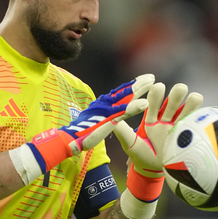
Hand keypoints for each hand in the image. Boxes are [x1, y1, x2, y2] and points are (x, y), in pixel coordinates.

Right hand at [10, 74, 154, 186]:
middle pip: (123, 92)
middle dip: (137, 84)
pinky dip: (134, 108)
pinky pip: (123, 113)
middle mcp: (103, 105)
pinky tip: (144, 104)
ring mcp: (105, 112)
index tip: (140, 82)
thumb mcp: (91, 126)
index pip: (117, 95)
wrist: (65, 141)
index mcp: (100, 107)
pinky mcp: (106, 121)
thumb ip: (98, 120)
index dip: (129, 88)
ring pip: (125, 98)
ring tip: (152, 82)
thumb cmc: (76, 137)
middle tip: (151, 77)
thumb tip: (100, 121)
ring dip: (139, 90)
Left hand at [114, 83, 202, 218]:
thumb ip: (124, 133)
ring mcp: (178, 126)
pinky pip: (194, 123)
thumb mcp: (131, 146)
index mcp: (151, 119)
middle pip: (171, 103)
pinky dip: (200, 116)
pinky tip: (206, 113)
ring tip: (195, 97)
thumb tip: (113, 121)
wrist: (155, 172)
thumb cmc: (141, 157)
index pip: (153, 103)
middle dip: (175, 96)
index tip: (159, 86)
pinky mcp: (187, 134)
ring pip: (185, 110)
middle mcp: (165, 119)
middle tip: (179, 89)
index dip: (156, 95)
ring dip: (190, 102)